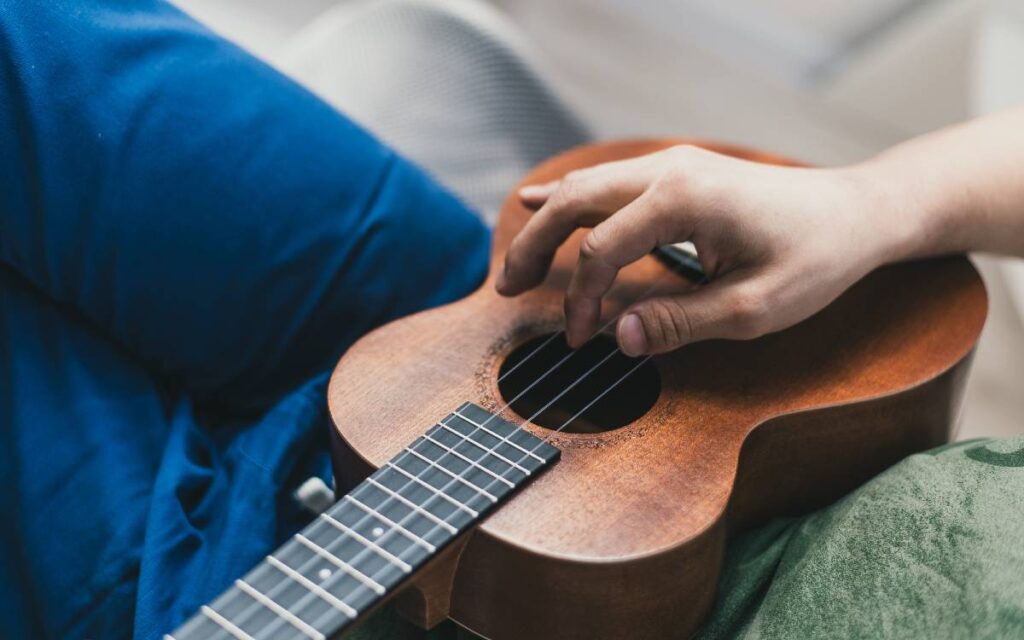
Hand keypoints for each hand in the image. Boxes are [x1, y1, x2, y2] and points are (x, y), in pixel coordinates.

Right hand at [495, 145, 906, 355]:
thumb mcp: (753, 309)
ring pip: (586, 185)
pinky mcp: (679, 172)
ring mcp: (673, 163)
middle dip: (535, 246)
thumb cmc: (816, 258)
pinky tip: (538, 202)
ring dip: (546, 224)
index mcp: (684, 198)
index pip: (602, 250)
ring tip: (516, 266)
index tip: (583, 339)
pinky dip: (570, 198)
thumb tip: (617, 339)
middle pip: (576, 202)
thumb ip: (679, 324)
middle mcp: (670, 168)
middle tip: (505, 290)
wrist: (857, 214)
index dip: (583, 300)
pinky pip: (608, 181)